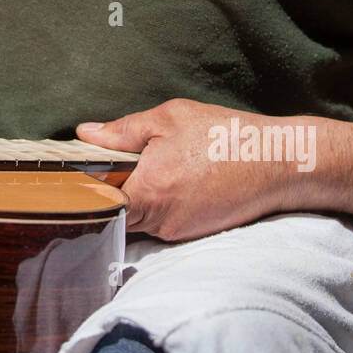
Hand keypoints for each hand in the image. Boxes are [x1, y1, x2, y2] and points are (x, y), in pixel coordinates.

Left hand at [77, 98, 314, 240]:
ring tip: (154, 167)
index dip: (84, 189)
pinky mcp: (192, 233)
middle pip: (114, 212)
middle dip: (110, 191)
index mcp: (149, 188)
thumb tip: (85, 134)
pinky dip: (159, 203)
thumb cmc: (226, 135)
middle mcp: (160, 219)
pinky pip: (160, 221)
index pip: (97, 201)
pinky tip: (175, 180)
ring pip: (137, 218)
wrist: (279, 162)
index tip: (73, 175)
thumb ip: (123, 130)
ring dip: (136, 196)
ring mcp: (176, 231)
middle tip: (113, 165)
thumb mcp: (169, 119)